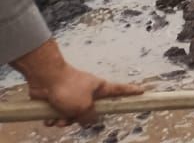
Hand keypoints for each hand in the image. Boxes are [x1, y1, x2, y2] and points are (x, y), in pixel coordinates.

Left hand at [17, 39, 142, 126]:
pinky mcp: (59, 99)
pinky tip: (48, 117)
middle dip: (78, 120)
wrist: (45, 78)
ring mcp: (73, 95)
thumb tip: (90, 120)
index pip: (120, 89)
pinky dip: (53, 118)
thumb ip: (90, 116)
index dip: (131, 92)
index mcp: (99, 88)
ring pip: (72, 116)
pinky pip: (59, 114)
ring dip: (63, 121)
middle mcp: (88, 91)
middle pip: (90, 111)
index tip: (142, 91)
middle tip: (70, 119)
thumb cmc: (68, 89)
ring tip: (56, 118)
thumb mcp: (83, 106)